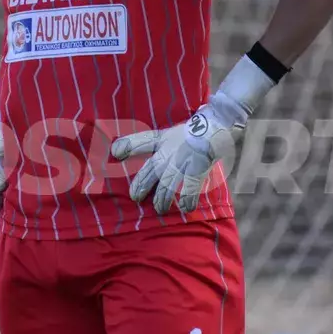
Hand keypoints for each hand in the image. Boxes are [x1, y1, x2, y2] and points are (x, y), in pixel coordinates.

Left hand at [111, 53, 278, 214]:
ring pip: (166, 186)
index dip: (127, 146)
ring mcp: (181, 161)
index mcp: (163, 139)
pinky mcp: (196, 170)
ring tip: (160, 208)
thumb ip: (163, 144)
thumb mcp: (174, 133)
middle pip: (149, 171)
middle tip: (136, 197)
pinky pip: (188, 190)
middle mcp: (168, 151)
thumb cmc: (197, 129)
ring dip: (162, 200)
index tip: (115, 152)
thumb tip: (149, 154)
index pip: (141, 141)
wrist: (218, 125)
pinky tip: (185, 208)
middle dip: (140, 186)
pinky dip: (186, 201)